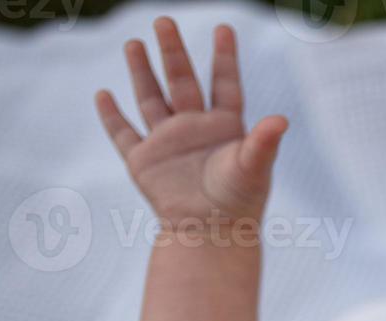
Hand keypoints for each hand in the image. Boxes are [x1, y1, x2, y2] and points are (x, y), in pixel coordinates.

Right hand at [94, 18, 286, 224]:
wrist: (211, 234)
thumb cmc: (239, 203)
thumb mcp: (253, 168)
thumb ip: (265, 143)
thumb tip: (282, 120)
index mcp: (225, 127)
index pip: (225, 84)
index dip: (224, 57)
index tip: (224, 28)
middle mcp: (195, 128)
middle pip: (182, 81)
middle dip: (172, 51)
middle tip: (163, 21)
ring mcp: (168, 142)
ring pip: (151, 98)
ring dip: (141, 71)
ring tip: (134, 43)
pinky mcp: (144, 161)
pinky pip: (123, 133)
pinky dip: (111, 115)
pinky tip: (103, 94)